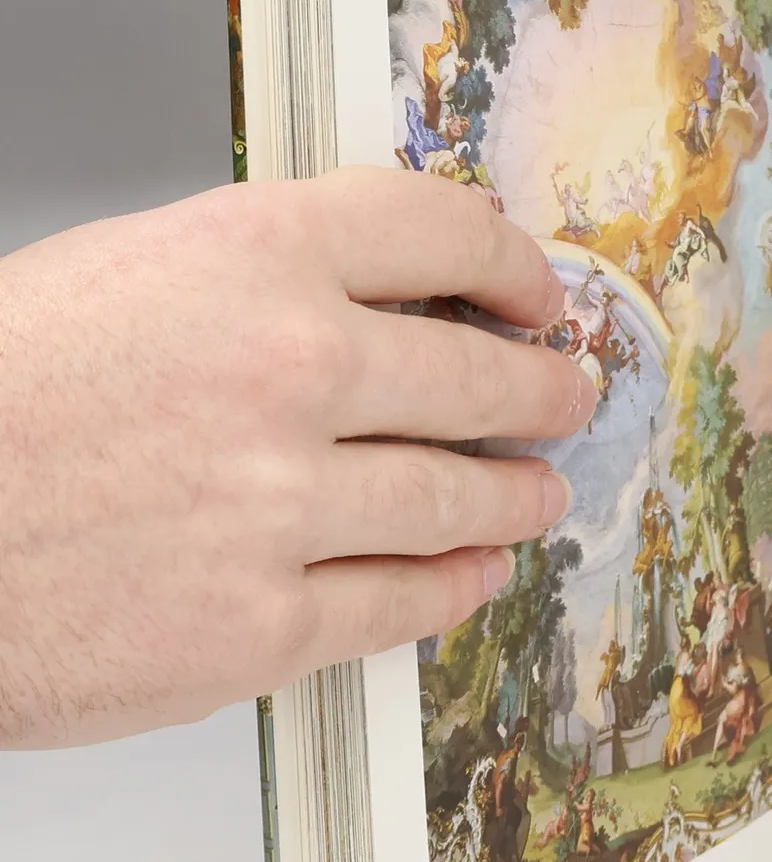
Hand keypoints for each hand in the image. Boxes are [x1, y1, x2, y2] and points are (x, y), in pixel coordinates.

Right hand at [0, 169, 595, 749]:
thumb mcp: (120, 274)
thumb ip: (259, 278)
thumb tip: (381, 300)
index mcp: (249, 258)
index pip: (441, 233)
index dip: (511, 264)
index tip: (534, 293)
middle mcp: (286, 371)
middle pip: (479, 376)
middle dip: (540, 390)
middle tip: (561, 397)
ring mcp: (279, 508)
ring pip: (462, 497)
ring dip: (516, 494)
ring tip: (535, 492)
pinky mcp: (258, 628)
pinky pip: (405, 603)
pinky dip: (456, 585)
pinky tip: (473, 571)